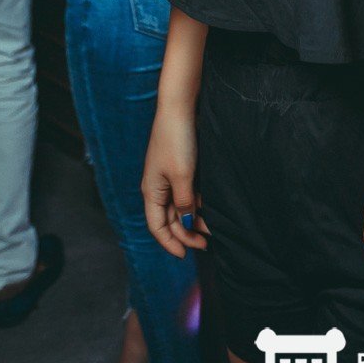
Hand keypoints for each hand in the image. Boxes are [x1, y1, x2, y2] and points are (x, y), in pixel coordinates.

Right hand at [142, 109, 208, 257]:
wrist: (179, 108)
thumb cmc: (177, 140)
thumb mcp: (183, 175)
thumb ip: (185, 201)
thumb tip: (188, 220)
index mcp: (152, 191)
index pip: (156, 227)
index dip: (169, 243)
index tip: (185, 255)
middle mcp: (157, 187)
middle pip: (169, 219)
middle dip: (186, 233)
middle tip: (205, 243)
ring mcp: (168, 177)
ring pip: (180, 207)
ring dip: (193, 219)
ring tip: (211, 228)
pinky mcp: (179, 167)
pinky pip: (186, 192)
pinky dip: (196, 203)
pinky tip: (209, 208)